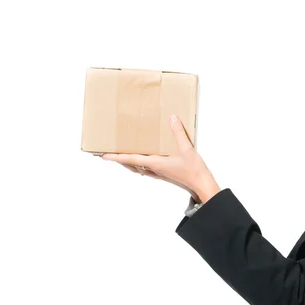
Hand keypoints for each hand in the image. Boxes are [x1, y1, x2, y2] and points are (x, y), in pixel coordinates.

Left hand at [102, 115, 220, 202]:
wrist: (201, 185)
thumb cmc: (194, 171)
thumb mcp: (186, 149)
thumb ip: (178, 133)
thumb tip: (171, 119)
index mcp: (155, 164)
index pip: (130, 160)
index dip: (116, 157)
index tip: (104, 156)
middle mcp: (153, 170)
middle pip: (131, 165)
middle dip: (119, 160)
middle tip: (109, 154)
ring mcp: (158, 174)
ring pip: (138, 168)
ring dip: (128, 163)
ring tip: (122, 156)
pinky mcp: (164, 174)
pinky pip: (146, 169)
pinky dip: (140, 164)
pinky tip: (144, 159)